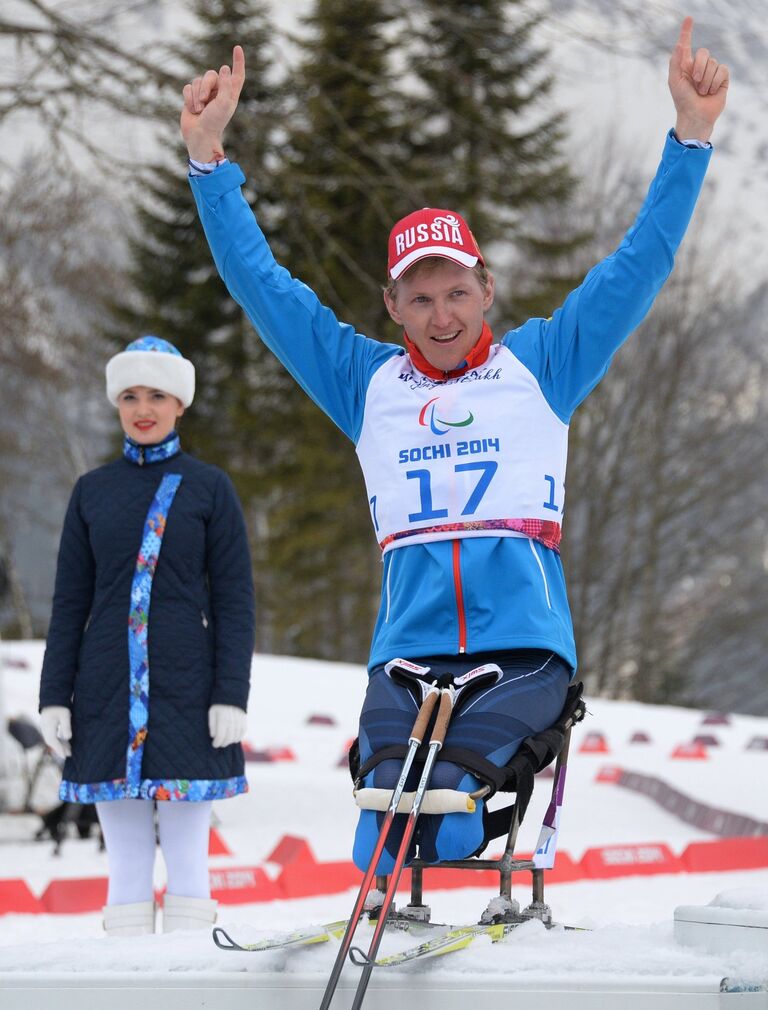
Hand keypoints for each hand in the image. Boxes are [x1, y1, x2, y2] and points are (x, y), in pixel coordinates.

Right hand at [40, 706, 71, 759]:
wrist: (53, 696)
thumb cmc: (60, 706)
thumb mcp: (65, 715)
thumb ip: (66, 726)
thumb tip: (68, 738)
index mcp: (48, 727)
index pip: (52, 741)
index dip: (58, 749)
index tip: (64, 756)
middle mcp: (44, 728)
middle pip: (51, 741)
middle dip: (60, 749)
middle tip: (69, 755)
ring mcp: (45, 727)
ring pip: (52, 739)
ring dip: (60, 744)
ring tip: (69, 750)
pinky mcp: (48, 725)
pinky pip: (52, 735)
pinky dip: (58, 740)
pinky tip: (65, 741)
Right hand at [180, 45, 245, 162]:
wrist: (199, 135)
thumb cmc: (215, 122)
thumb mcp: (224, 103)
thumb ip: (226, 85)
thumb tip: (225, 67)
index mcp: (230, 93)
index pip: (236, 74)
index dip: (238, 61)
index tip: (237, 48)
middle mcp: (218, 91)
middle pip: (210, 75)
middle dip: (205, 87)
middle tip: (204, 102)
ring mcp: (204, 94)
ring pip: (197, 80)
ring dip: (196, 96)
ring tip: (200, 110)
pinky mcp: (192, 97)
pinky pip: (187, 87)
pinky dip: (188, 98)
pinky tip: (193, 110)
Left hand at [208, 704, 246, 747]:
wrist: (231, 693)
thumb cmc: (218, 704)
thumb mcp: (212, 712)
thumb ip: (212, 724)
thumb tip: (213, 736)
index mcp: (222, 718)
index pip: (220, 736)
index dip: (217, 742)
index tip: (214, 744)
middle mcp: (232, 719)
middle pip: (229, 737)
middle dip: (223, 743)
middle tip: (220, 744)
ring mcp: (239, 719)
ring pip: (236, 735)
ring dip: (231, 741)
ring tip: (226, 741)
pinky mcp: (244, 718)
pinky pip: (243, 730)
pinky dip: (239, 736)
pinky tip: (235, 739)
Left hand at [668, 16, 728, 142]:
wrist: (695, 116)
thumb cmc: (682, 100)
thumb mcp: (674, 81)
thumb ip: (675, 62)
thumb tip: (679, 44)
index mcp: (686, 65)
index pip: (686, 44)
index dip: (687, 32)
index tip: (688, 18)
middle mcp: (699, 66)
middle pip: (704, 52)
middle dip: (699, 67)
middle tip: (695, 82)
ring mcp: (711, 71)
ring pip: (713, 63)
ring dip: (706, 80)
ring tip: (702, 92)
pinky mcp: (722, 78)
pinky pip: (722, 70)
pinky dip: (715, 82)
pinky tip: (711, 92)